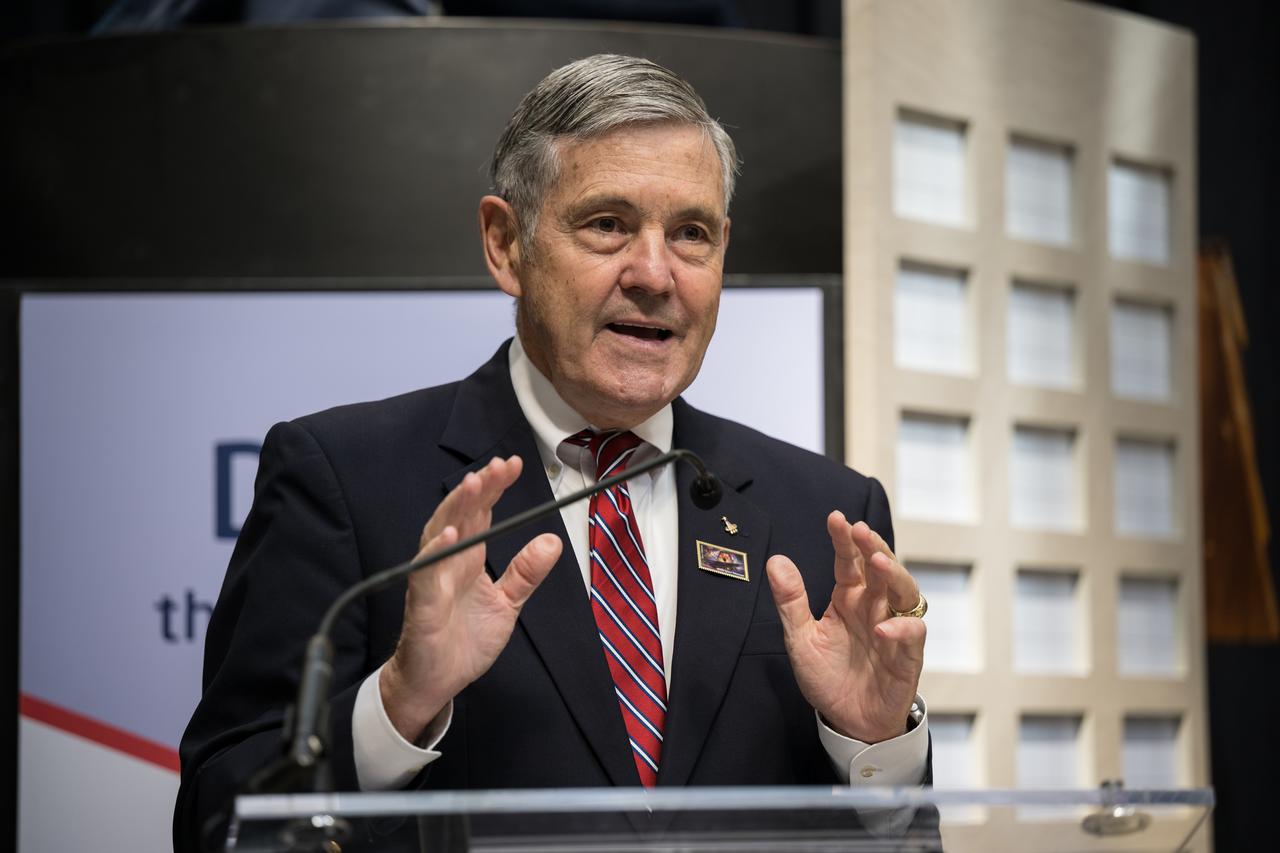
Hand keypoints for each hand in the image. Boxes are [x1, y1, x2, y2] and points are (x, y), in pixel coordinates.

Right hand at [380, 455, 561, 741]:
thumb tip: (551, 540)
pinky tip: (449, 535)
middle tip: (499, 465)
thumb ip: (526, 572)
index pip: (480, 512)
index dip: (494, 487)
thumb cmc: (464, 640)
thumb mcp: (506, 604)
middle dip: (479, 488)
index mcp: (468, 557)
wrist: (436, 681)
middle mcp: (448, 561)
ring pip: (440, 533)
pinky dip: (435, 552)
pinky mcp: (422, 604)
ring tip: (473, 484)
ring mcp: (432, 579)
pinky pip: (426, 573)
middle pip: (460, 514)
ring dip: (455, 508)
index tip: (512, 464)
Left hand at [766, 511, 924, 743]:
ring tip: (878, 563)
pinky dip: (901, 627)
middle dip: (873, 547)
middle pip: (881, 568)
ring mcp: (893, 629)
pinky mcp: (907, 656)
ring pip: (905, 592)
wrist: (848, 722)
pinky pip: (912, 635)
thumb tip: (775, 561)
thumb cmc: (828, 677)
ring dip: (894, 576)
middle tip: (861, 531)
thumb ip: (790, 601)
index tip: (836, 518)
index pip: (848, 562)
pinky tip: (883, 627)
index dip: (843, 540)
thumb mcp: (800, 639)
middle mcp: (873, 607)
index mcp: (847, 599)